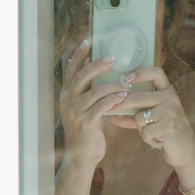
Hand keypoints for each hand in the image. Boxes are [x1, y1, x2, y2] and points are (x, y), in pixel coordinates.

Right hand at [58, 38, 135, 169]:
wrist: (81, 155)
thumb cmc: (87, 129)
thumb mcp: (83, 108)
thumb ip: (88, 92)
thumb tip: (99, 71)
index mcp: (67, 94)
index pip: (70, 69)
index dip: (78, 54)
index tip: (87, 40)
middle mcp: (68, 101)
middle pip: (81, 76)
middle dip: (97, 64)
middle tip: (112, 56)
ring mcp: (75, 112)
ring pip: (94, 91)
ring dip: (113, 84)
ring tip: (127, 81)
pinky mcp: (86, 123)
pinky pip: (101, 107)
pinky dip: (113, 99)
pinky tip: (124, 95)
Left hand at [110, 66, 194, 177]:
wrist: (186, 149)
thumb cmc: (166, 131)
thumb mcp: (152, 118)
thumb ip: (133, 114)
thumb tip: (109, 115)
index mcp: (168, 91)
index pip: (156, 73)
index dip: (140, 73)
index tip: (126, 78)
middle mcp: (171, 98)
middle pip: (138, 97)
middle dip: (121, 104)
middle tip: (109, 109)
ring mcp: (171, 111)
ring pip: (139, 117)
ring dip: (140, 128)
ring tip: (151, 133)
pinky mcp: (169, 126)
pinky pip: (145, 131)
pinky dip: (147, 138)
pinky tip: (156, 140)